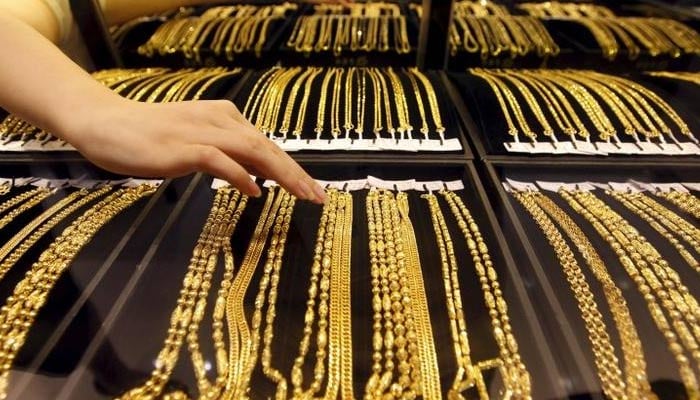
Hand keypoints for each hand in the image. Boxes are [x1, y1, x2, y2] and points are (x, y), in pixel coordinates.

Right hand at [63, 97, 326, 203]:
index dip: (293, 168)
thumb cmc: (151, 138)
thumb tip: (257, 178)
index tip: (312, 189)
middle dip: (297, 174)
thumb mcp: (197, 143)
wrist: (106, 124)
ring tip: (302, 194)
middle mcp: (219, 120)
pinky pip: (219, 160)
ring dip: (282, 174)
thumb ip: (227, 156)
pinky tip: (255, 190)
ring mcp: (201, 132)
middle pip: (267, 148)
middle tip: (319, 197)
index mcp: (225, 118)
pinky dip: (240, 175)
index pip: (267, 145)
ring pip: (253, 152)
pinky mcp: (183, 147)